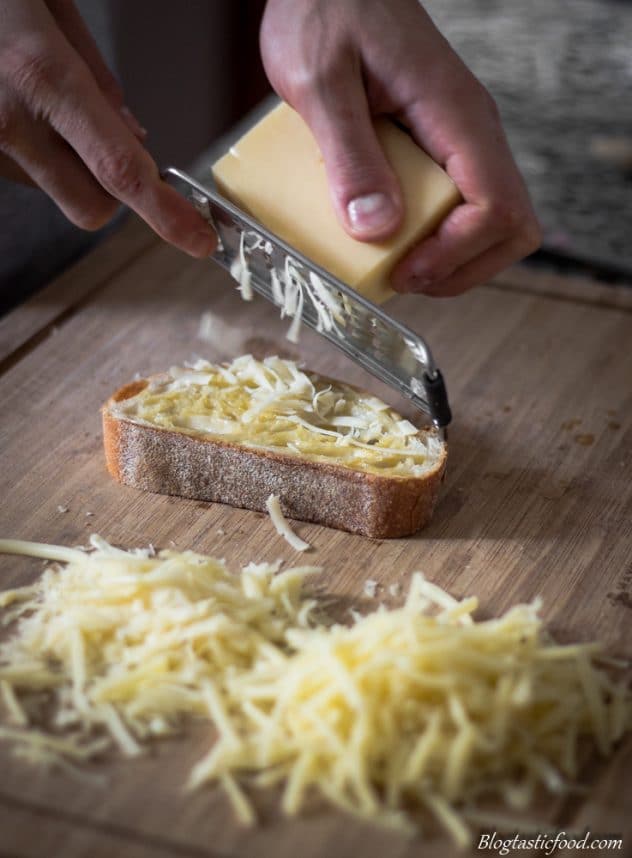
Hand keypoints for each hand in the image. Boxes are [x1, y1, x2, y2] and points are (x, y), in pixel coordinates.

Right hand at [0, 0, 215, 257]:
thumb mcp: (48, 3)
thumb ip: (94, 74)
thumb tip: (133, 134)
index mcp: (40, 76)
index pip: (120, 170)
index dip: (165, 214)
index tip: (198, 240)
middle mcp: (7, 121)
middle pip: (90, 209)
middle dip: (111, 193)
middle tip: (109, 149)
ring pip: (51, 189)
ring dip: (63, 163)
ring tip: (32, 92)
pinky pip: (16, 170)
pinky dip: (29, 150)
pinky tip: (11, 100)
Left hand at [260, 0, 540, 295]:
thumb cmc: (325, 13)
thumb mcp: (321, 82)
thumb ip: (348, 154)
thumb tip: (376, 227)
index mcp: (454, 114)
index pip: (496, 206)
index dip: (456, 255)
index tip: (404, 272)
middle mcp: (470, 131)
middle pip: (510, 228)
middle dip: (462, 269)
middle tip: (404, 276)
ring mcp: (459, 141)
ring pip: (489, 224)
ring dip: (450, 259)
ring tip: (398, 264)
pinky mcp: (439, 148)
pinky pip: (458, 207)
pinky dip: (433, 237)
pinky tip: (391, 236)